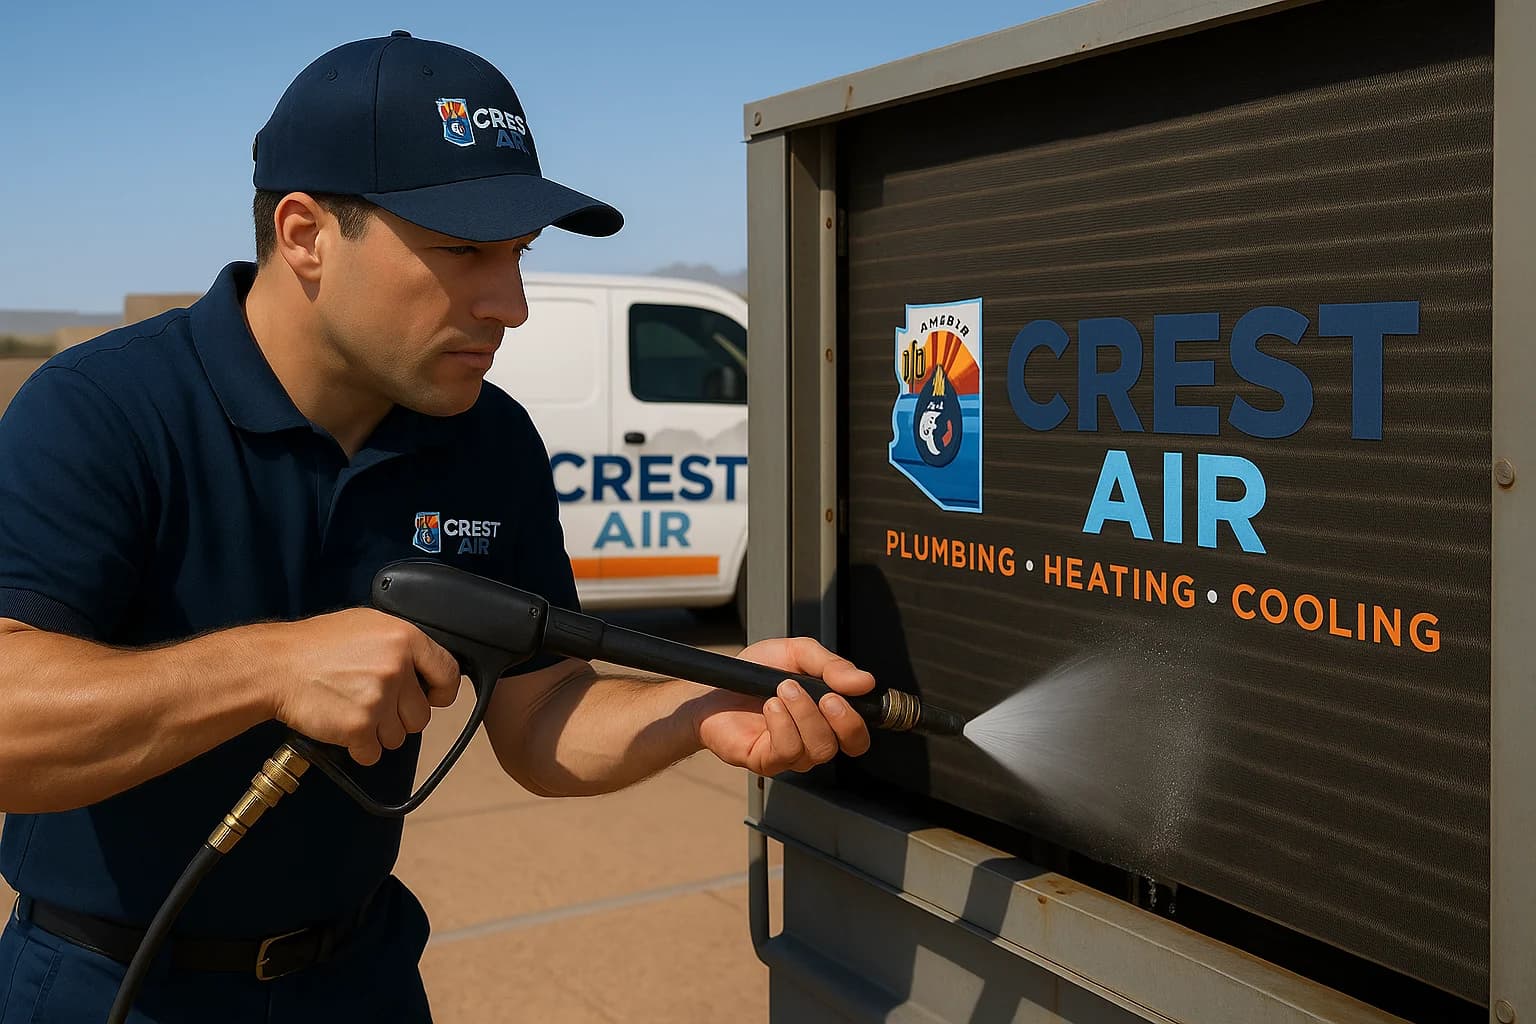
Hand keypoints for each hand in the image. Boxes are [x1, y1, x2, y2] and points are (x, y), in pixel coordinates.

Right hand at [266, 608, 461, 765]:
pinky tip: (342, 726)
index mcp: (404, 638)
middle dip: (400, 717)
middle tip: (373, 704)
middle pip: (422, 716)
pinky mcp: (359, 726)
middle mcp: (397, 668)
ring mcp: (379, 699)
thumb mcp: (367, 624)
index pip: (448, 673)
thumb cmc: (316, 645)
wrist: (275, 666)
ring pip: (398, 737)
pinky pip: (373, 753)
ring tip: (352, 709)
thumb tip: (426, 666)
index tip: (432, 697)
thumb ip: (400, 644)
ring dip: (377, 733)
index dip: (441, 691)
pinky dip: (358, 748)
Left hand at [694, 637, 874, 775]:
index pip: (861, 729)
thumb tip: (864, 681)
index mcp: (827, 715)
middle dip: (844, 718)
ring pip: (820, 747)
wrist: (713, 685)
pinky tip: (771, 705)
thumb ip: (830, 664)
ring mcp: (793, 753)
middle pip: (853, 745)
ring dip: (805, 713)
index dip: (866, 714)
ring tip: (784, 689)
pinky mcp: (768, 761)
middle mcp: (815, 738)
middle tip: (825, 694)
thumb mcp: (795, 653)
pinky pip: (789, 750)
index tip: (855, 688)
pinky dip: (782, 723)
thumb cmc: (753, 672)